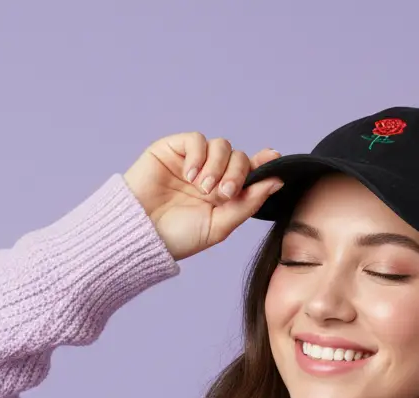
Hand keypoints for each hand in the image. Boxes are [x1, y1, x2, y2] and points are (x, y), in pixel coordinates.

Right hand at [123, 132, 284, 260]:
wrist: (141, 233)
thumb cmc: (178, 237)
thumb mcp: (220, 225)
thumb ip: (248, 203)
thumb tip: (277, 181)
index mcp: (225, 194)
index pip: (251, 172)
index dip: (264, 164)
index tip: (275, 160)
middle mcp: (211, 175)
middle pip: (239, 158)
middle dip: (237, 173)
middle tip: (224, 193)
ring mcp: (193, 161)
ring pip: (221, 146)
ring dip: (217, 167)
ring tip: (204, 189)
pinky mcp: (173, 149)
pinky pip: (197, 140)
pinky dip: (199, 156)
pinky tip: (190, 176)